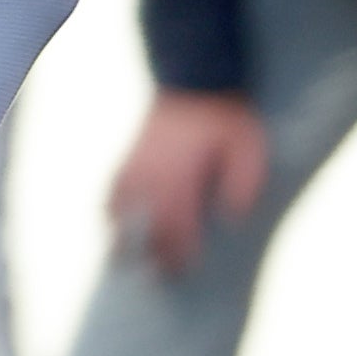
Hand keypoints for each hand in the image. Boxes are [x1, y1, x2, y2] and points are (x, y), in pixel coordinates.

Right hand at [111, 90, 270, 277]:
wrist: (197, 74)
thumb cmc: (227, 116)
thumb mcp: (248, 148)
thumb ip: (243, 184)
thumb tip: (232, 220)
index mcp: (181, 182)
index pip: (174, 232)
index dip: (177, 258)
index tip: (180, 274)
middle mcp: (152, 179)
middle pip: (143, 230)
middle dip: (148, 258)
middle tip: (154, 280)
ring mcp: (135, 167)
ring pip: (117, 213)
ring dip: (121, 238)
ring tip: (124, 260)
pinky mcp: (129, 155)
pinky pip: (109, 191)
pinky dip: (108, 210)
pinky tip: (110, 221)